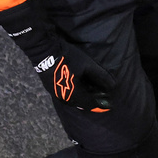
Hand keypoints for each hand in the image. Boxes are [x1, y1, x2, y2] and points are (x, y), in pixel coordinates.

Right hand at [0, 0, 114, 111]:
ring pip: (72, 101)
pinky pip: (66, 96)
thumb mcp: (87, 65)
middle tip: (101, 97)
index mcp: (74, 94)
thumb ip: (100, 76)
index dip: (100, 105)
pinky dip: (75, 94)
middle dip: (92, 102)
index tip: (108, 105)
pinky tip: (79, 87)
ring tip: (91, 92)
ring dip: (83, 98)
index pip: (89, 104)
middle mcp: (64, 98)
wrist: (45, 52)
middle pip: (81, 104)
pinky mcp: (51, 88)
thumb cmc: (68, 58)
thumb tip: (113, 85)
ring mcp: (56, 94)